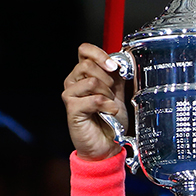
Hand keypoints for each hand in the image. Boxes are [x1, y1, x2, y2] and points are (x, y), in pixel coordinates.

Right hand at [62, 43, 128, 161]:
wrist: (106, 145)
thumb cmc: (110, 122)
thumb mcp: (119, 94)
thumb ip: (118, 77)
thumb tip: (124, 60)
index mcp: (84, 74)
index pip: (85, 50)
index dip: (100, 54)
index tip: (113, 66)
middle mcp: (74, 82)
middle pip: (88, 64)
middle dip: (107, 80)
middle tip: (112, 94)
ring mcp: (70, 95)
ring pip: (92, 81)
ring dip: (107, 94)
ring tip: (108, 105)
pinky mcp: (72, 109)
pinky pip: (94, 99)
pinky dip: (107, 106)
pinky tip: (108, 113)